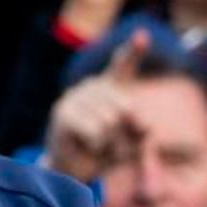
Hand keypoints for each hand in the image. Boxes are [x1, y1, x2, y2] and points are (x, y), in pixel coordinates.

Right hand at [45, 31, 146, 182]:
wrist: (73, 170)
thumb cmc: (105, 152)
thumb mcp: (132, 143)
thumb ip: (142, 131)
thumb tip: (142, 122)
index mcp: (110, 87)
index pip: (122, 66)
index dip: (133, 51)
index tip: (143, 35)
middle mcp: (92, 86)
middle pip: (127, 108)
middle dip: (127, 134)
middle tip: (111, 144)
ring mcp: (76, 96)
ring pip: (111, 122)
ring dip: (111, 143)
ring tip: (98, 147)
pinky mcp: (64, 113)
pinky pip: (96, 132)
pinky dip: (98, 146)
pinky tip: (87, 146)